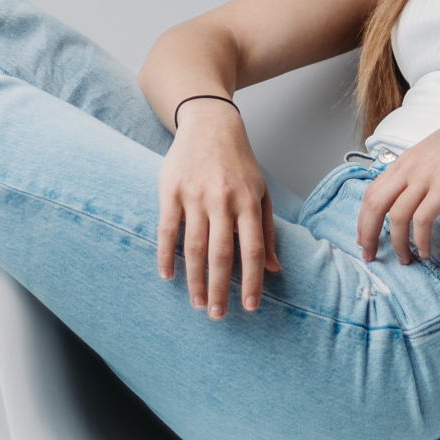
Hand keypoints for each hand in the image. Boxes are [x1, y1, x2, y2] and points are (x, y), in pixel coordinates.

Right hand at [157, 102, 280, 316]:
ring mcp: (195, 195)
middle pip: (221, 253)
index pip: (253, 249)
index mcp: (248, 202)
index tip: (249, 307)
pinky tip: (167, 275)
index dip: (252, 281)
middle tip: (217, 316)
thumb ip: (267, 230)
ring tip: (196, 303)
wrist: (210, 124)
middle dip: (219, 289)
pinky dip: (165, 254)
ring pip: (194, 246)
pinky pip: (167, 228)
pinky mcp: (171, 190)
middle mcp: (222, 200)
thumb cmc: (238, 162)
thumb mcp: (261, 192)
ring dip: (194, 279)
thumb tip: (274, 269)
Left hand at [356, 96, 439, 262]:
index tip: (364, 237)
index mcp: (404, 160)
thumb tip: (414, 194)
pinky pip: (422, 220)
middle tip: (370, 255)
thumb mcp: (435, 154)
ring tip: (404, 259)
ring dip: (396, 243)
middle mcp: (409, 168)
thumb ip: (421, 172)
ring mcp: (425, 178)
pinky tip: (425, 251)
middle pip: (374, 205)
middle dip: (368, 233)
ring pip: (395, 216)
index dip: (363, 217)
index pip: (372, 191)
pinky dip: (420, 240)